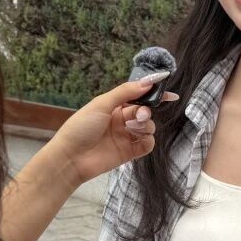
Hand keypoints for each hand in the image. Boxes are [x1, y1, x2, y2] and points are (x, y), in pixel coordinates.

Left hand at [45, 75, 178, 185]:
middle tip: (139, 115)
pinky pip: (147, 144)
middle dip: (146, 111)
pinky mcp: (129, 152)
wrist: (71, 158)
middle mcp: (121, 120)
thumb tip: (148, 82)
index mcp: (113, 106)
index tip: (169, 94)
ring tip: (133, 129)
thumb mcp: (101, 104)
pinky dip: (147, 140)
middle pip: (144, 111)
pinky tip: (139, 139)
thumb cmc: (81, 127)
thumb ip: (125, 92)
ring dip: (146, 125)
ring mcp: (125, 136)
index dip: (153, 94)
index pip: (137, 96)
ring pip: (148, 127)